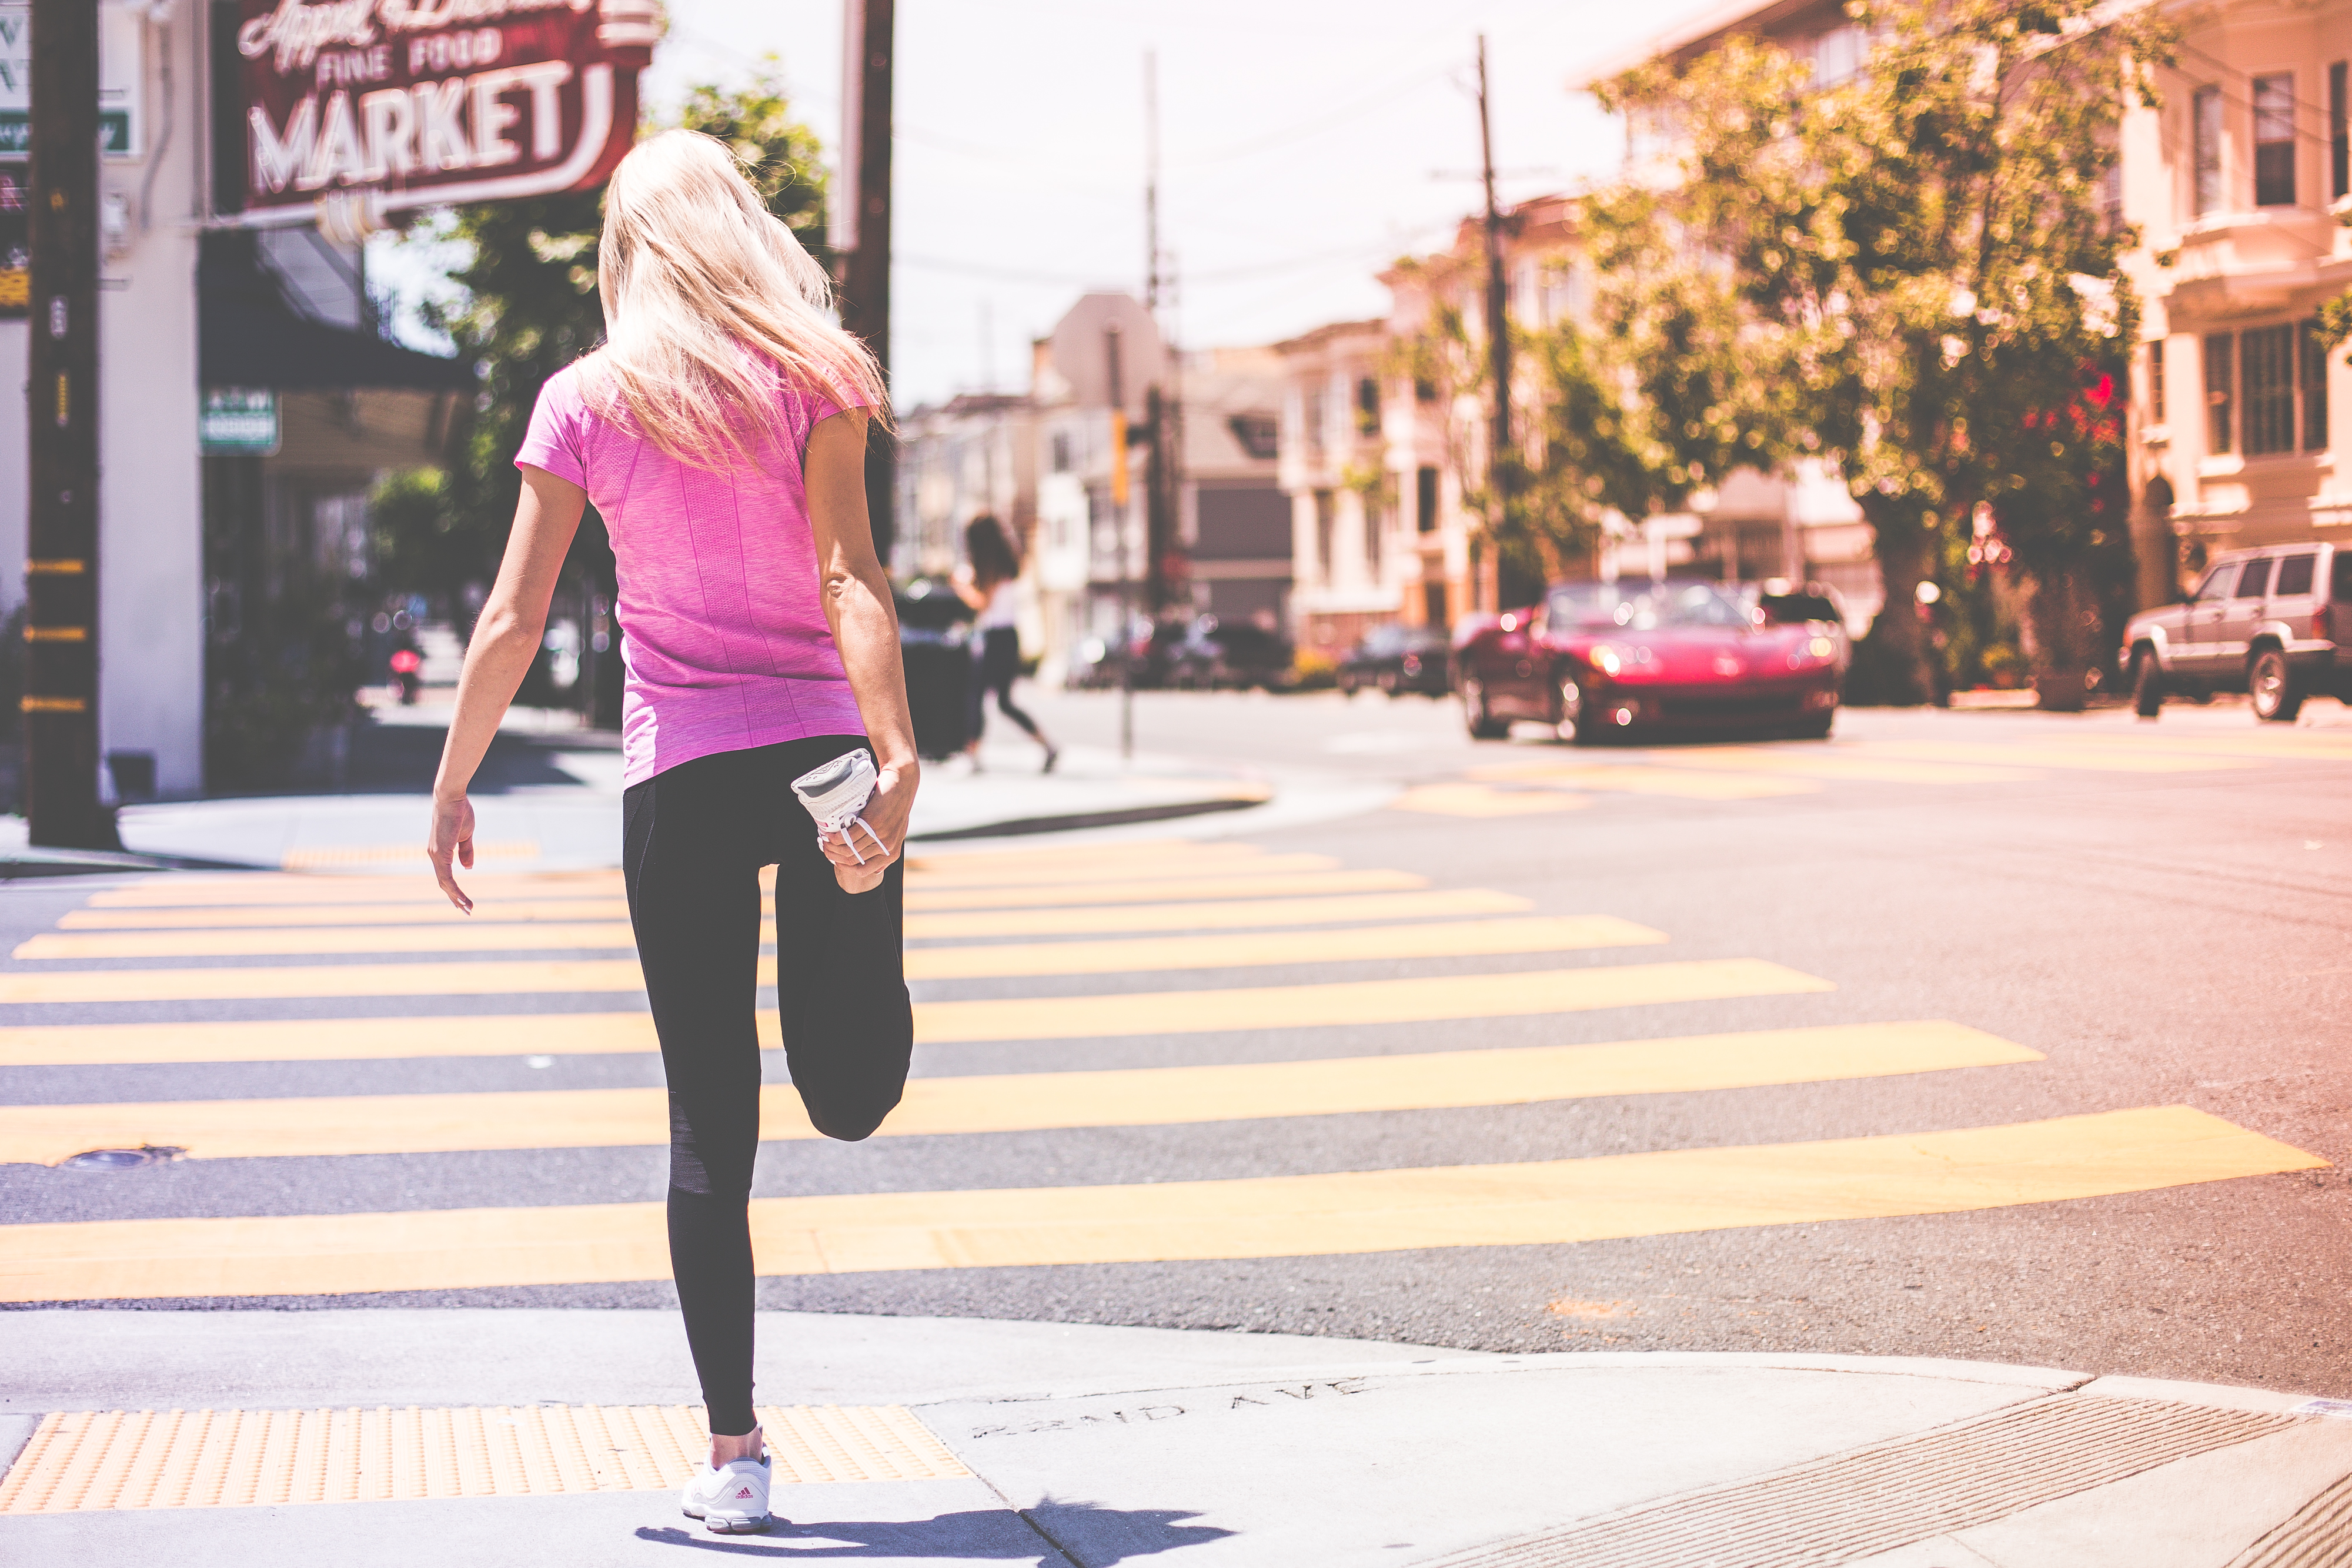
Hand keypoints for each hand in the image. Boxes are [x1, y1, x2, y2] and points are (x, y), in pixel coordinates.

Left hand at [427, 793, 476, 912]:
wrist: (451, 798)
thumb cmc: (459, 812)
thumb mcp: (465, 836)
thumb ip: (466, 852)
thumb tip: (467, 868)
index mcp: (440, 851)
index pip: (445, 876)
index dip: (454, 889)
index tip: (463, 900)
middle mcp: (434, 855)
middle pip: (443, 883)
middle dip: (455, 898)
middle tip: (466, 910)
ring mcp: (436, 855)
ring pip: (444, 883)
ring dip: (456, 897)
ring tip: (468, 908)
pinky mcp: (440, 853)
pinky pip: (447, 877)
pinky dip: (454, 889)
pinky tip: (462, 898)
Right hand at [818, 758, 915, 894]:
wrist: (902, 781)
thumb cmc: (896, 805)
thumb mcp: (896, 831)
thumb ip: (885, 847)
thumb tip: (876, 868)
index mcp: (892, 853)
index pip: (863, 870)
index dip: (845, 867)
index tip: (835, 859)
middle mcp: (887, 847)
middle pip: (852, 860)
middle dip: (834, 856)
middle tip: (825, 847)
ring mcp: (880, 835)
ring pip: (849, 849)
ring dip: (832, 846)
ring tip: (824, 840)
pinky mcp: (873, 822)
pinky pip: (848, 836)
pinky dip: (836, 836)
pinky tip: (830, 833)